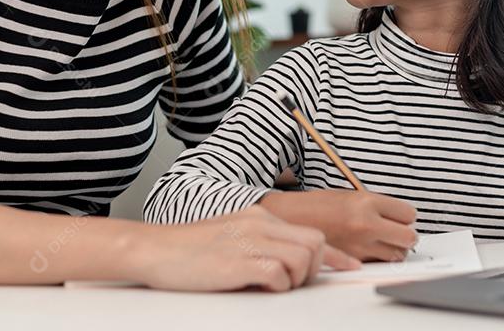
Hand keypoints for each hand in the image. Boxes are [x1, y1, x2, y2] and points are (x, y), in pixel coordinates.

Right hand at [132, 206, 358, 290]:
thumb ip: (261, 242)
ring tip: (268, 285)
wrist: (154, 248)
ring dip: (294, 280)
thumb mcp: (232, 235)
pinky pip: (279, 275)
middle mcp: (260, 224)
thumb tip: (289, 264)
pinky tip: (253, 286)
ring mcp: (251, 241)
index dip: (335, 254)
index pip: (310, 231)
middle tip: (292, 282)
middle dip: (315, 268)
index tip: (349, 267)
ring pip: (303, 259)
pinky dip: (275, 286)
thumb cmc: (189, 249)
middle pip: (315, 243)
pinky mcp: (239, 261)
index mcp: (260, 216)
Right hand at [260, 189, 417, 261]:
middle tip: (396, 232)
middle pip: (409, 237)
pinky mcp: (351, 261)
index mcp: (366, 201)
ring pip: (397, 255)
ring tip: (381, 242)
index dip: (405, 216)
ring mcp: (359, 245)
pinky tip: (367, 250)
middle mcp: (365, 224)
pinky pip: (378, 264)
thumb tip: (398, 217)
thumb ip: (375, 205)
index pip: (408, 214)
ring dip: (393, 250)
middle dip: (405, 236)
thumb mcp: (350, 195)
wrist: (289, 218)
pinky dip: (377, 260)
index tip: (400, 217)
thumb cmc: (317, 205)